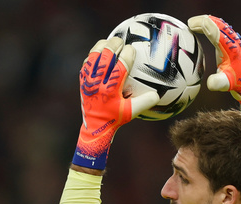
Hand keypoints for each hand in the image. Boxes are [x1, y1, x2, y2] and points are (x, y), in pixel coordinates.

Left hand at [72, 37, 159, 170]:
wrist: (94, 126)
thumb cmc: (115, 119)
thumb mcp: (131, 112)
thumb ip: (145, 102)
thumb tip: (158, 93)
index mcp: (111, 89)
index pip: (120, 65)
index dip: (127, 54)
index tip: (132, 49)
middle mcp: (98, 82)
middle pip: (106, 55)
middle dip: (115, 44)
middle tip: (121, 41)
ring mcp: (89, 80)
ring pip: (94, 55)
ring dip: (102, 46)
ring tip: (110, 42)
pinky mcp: (82, 79)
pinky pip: (87, 62)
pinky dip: (94, 54)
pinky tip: (100, 52)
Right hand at [188, 15, 240, 109]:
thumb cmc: (234, 82)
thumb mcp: (225, 84)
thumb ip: (217, 82)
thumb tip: (209, 83)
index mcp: (229, 47)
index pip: (215, 29)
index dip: (202, 24)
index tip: (190, 25)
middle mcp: (231, 40)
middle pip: (217, 23)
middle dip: (203, 20)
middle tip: (189, 23)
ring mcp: (230, 40)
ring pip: (218, 24)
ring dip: (206, 21)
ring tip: (192, 24)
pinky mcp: (228, 42)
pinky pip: (218, 29)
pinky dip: (209, 26)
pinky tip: (199, 30)